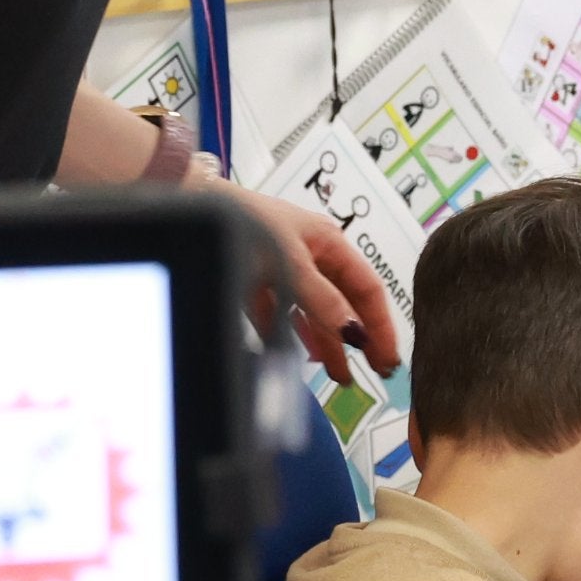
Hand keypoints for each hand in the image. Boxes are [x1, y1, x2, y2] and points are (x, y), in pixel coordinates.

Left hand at [220, 176, 402, 381]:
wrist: (192, 205)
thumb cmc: (248, 223)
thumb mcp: (290, 261)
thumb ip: (322, 298)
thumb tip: (354, 333)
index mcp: (330, 244)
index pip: (368, 289)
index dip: (381, 324)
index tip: (388, 357)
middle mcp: (312, 258)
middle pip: (344, 304)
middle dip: (360, 338)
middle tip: (377, 372)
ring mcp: (284, 272)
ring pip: (315, 314)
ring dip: (328, 344)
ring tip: (342, 376)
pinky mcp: (257, 285)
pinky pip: (282, 316)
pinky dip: (292, 336)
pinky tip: (303, 358)